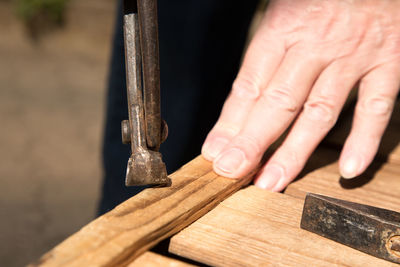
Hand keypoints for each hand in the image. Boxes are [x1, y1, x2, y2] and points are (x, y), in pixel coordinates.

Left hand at [202, 0, 399, 190]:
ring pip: (319, 112)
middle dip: (252, 143)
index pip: (250, 84)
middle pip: (278, 103)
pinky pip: (376, 106)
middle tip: (232, 172)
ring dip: (294, 152)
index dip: (230, 122)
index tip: (216, 151)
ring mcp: (353, 56)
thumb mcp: (283, 12)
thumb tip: (241, 103)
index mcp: (283, 28)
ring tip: (272, 181)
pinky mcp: (388, 62)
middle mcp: (316, 44)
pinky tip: (348, 169)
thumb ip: (265, 55)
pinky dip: (364, 140)